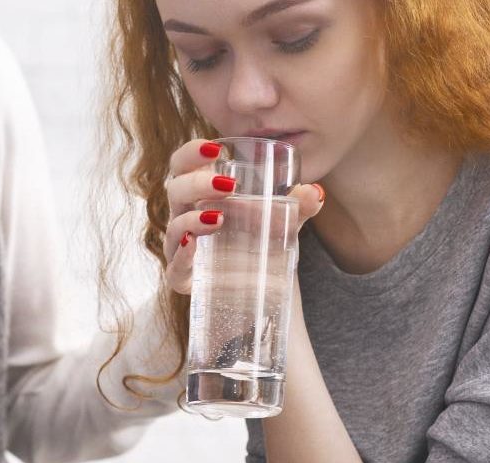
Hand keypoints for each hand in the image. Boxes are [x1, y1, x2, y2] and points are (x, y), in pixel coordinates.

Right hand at [163, 139, 324, 294]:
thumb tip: (315, 192)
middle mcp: (185, 215)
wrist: (260, 287)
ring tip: (218, 219)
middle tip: (227, 186)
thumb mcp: (282, 221)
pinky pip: (173, 267)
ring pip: (174, 226)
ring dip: (192, 219)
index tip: (215, 149)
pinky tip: (192, 246)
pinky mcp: (185, 278)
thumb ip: (298, 207)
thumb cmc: (260, 242)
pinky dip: (181, 256)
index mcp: (202, 194)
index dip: (191, 153)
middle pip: (176, 190)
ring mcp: (181, 247)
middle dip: (197, 184)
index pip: (184, 165)